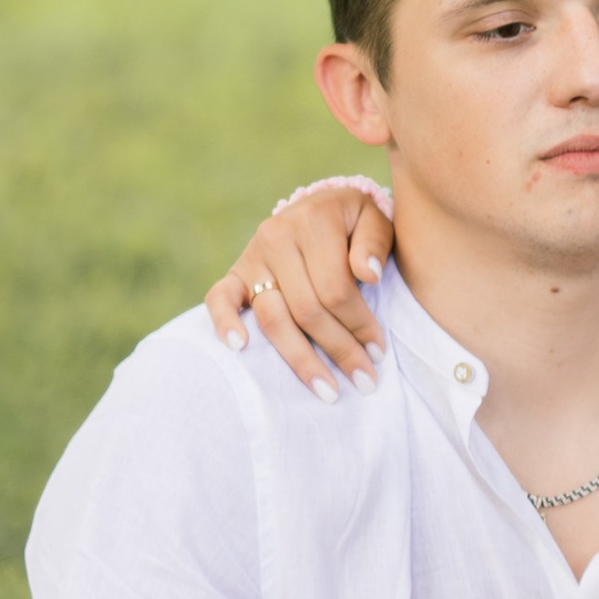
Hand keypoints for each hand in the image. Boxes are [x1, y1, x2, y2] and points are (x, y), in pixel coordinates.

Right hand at [207, 182, 395, 397]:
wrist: (319, 207)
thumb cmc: (353, 222)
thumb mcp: (374, 220)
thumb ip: (374, 244)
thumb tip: (367, 275)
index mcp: (313, 222)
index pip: (336, 289)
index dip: (360, 325)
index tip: (379, 353)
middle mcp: (277, 237)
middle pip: (307, 309)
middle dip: (339, 350)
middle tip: (365, 381)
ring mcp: (252, 256)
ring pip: (272, 316)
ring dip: (300, 359)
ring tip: (327, 390)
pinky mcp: (234, 273)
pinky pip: (219, 299)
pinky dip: (225, 323)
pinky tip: (240, 349)